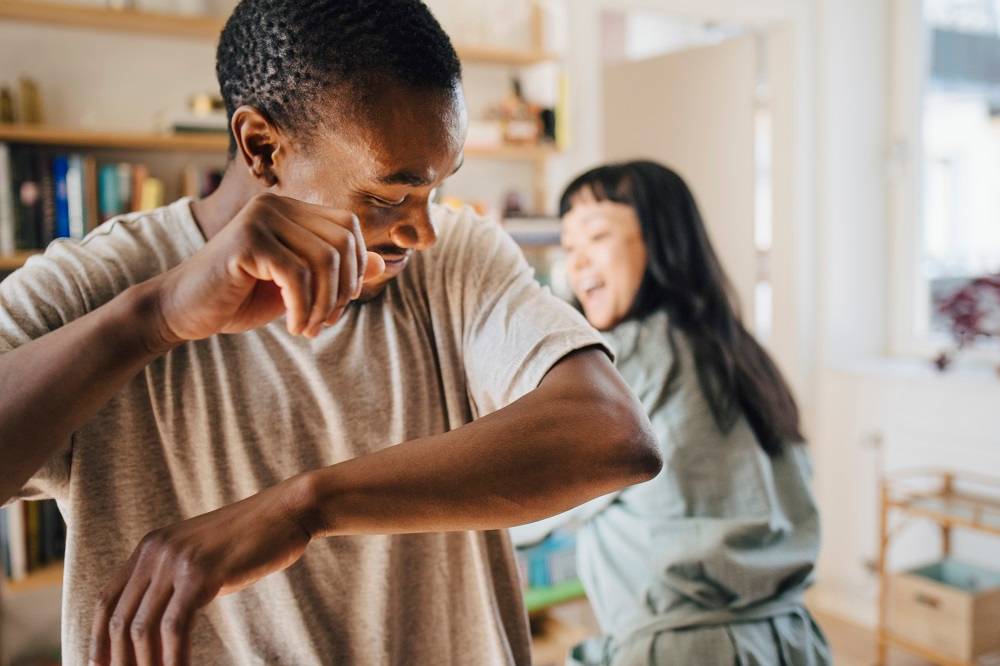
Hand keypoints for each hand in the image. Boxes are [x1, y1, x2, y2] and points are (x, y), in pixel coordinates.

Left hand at [87, 476, 314, 665]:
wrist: (287, 511)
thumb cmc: (252, 539)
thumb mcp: (202, 556)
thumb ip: (177, 578)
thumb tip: (162, 622)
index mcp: (150, 547)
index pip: (107, 601)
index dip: (99, 641)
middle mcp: (155, 551)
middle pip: (119, 619)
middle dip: (120, 660)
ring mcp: (176, 561)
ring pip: (143, 628)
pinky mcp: (201, 573)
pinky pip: (175, 628)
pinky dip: (173, 659)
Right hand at [149, 193, 385, 347]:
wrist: (183, 310)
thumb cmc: (240, 297)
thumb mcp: (298, 286)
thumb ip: (336, 272)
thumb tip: (381, 263)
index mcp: (290, 208)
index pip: (348, 227)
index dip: (355, 270)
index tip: (337, 307)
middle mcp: (276, 204)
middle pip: (342, 242)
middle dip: (343, 290)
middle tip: (325, 322)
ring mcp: (260, 218)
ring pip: (325, 260)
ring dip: (324, 304)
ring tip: (309, 327)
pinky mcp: (246, 240)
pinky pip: (298, 275)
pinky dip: (304, 308)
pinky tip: (295, 327)